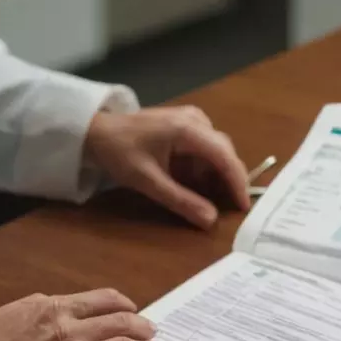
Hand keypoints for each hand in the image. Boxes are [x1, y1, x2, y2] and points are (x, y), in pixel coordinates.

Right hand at [0, 288, 165, 340]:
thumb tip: (57, 303)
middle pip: (123, 324)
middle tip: (152, 333)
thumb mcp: (9, 314)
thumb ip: (39, 307)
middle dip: (143, 327)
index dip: (124, 305)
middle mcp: (75, 333)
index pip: (103, 301)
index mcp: (56, 310)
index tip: (132, 310)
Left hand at [85, 106, 250, 228]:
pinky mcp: (186, 125)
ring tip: (211, 199)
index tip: (244, 206)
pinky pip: (205, 149)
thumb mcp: (148, 181)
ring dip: (215, 176)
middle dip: (229, 180)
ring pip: (216, 151)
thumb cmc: (119, 153)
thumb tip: (211, 221)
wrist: (96, 131)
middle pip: (224, 152)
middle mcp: (196, 120)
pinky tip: (196, 185)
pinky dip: (204, 169)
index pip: (224, 156)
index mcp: (187, 128)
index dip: (237, 182)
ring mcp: (192, 120)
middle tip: (231, 208)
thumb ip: (181, 200)